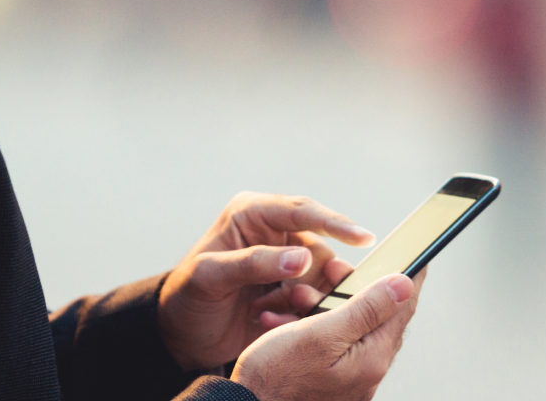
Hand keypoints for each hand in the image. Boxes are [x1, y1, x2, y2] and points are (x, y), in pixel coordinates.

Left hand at [157, 192, 373, 369]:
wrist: (181, 335)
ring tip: (266, 311)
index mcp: (252, 214)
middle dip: (316, 274)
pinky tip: (266, 319)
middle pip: (319, 246)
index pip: (302, 211)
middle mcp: (273, 233)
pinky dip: (297, 312)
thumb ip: (254, 263)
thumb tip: (303, 257)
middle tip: (302, 295)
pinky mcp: (289, 290)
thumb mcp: (211, 276)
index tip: (364, 238)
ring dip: (303, 297)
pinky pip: (312, 298)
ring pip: (320, 276)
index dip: (335, 223)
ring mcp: (284, 263)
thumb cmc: (187, 297)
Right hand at [231, 271, 422, 400]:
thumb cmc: (276, 378)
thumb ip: (366, 308)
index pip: (402, 307)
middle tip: (333, 269)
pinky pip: (330, 346)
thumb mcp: (321, 333)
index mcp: (372, 357)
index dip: (406, 275)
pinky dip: (312, 329)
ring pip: (346, 328)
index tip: (413, 253)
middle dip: (351, 287)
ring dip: (324, 306)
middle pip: (373, 315)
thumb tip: (403, 286)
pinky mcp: (330, 383)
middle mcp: (367, 372)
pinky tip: (287, 323)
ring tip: (297, 298)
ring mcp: (349, 380)